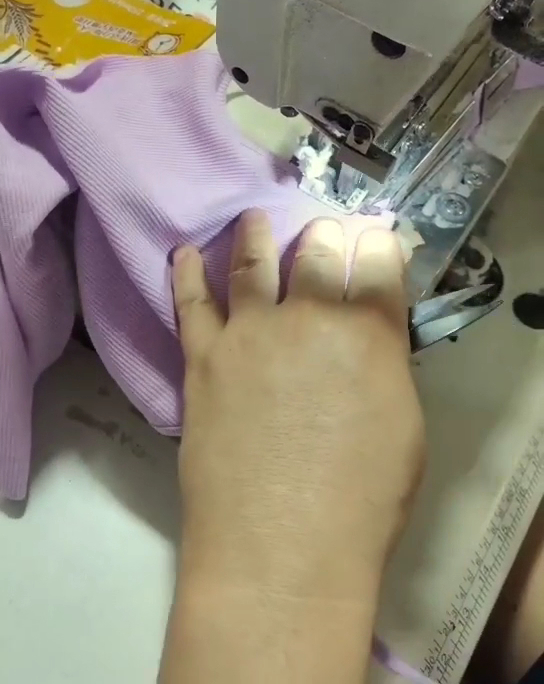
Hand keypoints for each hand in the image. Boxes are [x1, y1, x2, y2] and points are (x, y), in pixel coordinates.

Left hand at [172, 209, 424, 602]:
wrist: (281, 549)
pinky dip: (186, 273)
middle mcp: (309, 315)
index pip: (379, 259)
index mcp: (370, 331)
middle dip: (323, 235)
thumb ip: (385, 366)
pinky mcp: (202, 358)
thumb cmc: (363, 502)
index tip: (371, 242)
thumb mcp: (404, 427)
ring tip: (251, 220)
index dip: (377, 244)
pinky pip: (191, 303)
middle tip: (319, 234)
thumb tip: (367, 339)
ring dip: (254, 235)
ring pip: (250, 262)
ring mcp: (249, 333)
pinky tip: (183, 254)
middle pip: (316, 249)